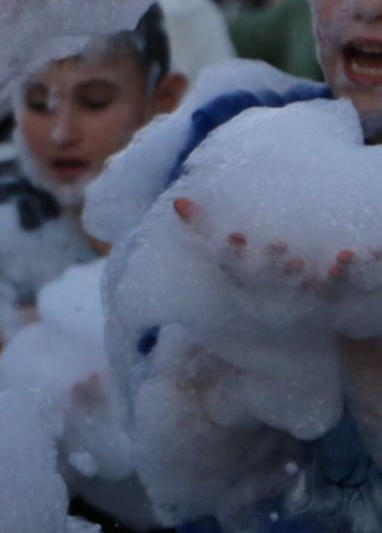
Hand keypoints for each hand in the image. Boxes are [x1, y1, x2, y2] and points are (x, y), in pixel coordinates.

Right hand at [170, 196, 377, 297]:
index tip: (236, 235)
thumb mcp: (220, 256)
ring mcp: (294, 302)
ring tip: (325, 258)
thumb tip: (178, 200)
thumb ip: (199, 228)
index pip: (230, 270)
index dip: (232, 254)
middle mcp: (264, 297)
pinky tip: (354, 255)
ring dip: (317, 275)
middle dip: (273, 265)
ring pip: (305, 291)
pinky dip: (346, 274)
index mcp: (238, 284)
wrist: (278, 331)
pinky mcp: (323, 303)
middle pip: (268, 283)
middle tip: (280, 245)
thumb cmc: (247, 281)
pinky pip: (338, 290)